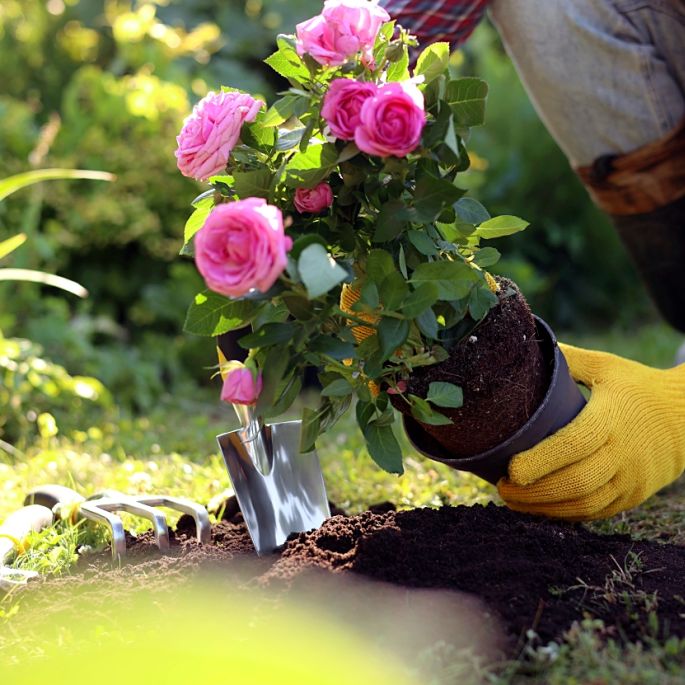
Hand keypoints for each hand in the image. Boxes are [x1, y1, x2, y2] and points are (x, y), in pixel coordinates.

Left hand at [497, 344, 684, 519]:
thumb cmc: (637, 388)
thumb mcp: (607, 366)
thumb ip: (569, 359)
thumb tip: (527, 349)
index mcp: (612, 418)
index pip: (574, 445)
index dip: (541, 461)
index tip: (510, 469)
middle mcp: (624, 453)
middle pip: (576, 482)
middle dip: (535, 491)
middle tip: (502, 488)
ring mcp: (631, 479)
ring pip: (585, 504)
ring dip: (545, 508)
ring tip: (513, 501)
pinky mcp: (633, 496)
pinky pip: (596, 512)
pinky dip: (565, 514)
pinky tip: (540, 509)